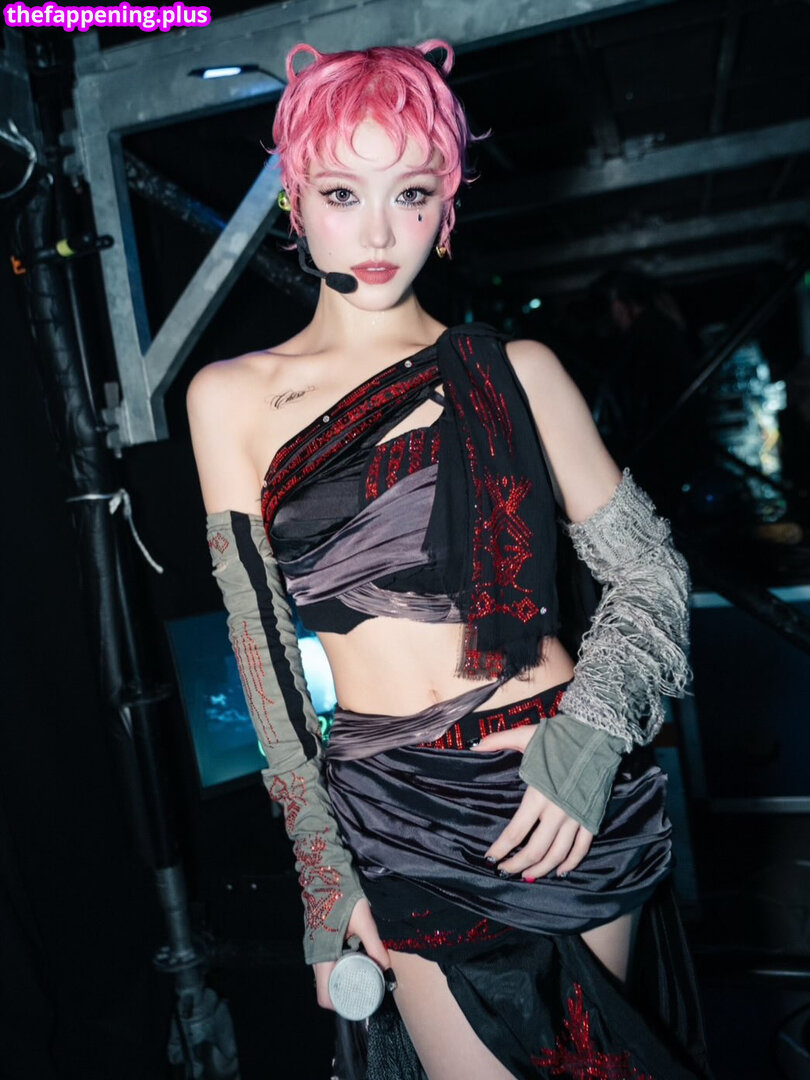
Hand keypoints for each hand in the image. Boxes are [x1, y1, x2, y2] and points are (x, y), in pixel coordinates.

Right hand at [312, 897, 390, 1009]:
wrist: (326, 873)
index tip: (357, 1001)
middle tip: (366, 989)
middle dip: (345, 992)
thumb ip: (375, 945)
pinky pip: (327, 962)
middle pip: (327, 988)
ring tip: (364, 974)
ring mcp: (314, 947)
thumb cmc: (343, 895)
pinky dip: (340, 965)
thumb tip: (387, 966)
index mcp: (323, 955)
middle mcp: (315, 955)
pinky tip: (355, 957)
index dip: (340, 1004)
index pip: (324, 996)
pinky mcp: (317, 939)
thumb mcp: (364, 920)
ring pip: (327, 975)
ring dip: (343, 978)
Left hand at [472, 725, 593, 879]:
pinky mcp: (591, 817)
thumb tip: (474, 746)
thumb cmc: (559, 737)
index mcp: (538, 795)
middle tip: (504, 871)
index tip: (490, 858)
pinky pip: (582, 847)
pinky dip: (571, 862)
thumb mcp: (525, 736)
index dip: (501, 848)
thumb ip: (498, 741)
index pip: (516, 832)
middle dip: (517, 864)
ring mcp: (576, 816)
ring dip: (541, 869)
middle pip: (535, 850)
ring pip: (558, 854)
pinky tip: (560, 871)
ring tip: (527, 875)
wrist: (596, 734)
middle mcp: (557, 811)